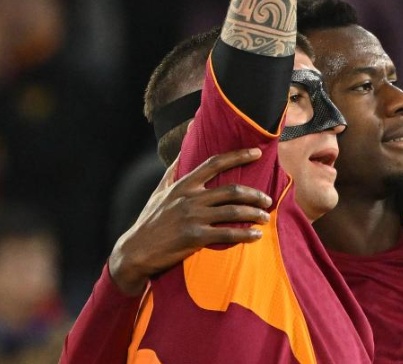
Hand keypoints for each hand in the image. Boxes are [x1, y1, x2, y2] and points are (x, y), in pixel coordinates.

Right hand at [109, 149, 271, 295]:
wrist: (135, 251)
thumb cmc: (149, 220)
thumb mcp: (159, 192)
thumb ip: (173, 171)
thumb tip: (183, 151)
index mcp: (183, 185)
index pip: (214, 163)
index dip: (238, 155)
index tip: (257, 153)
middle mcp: (190, 198)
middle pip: (231, 190)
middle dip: (254, 194)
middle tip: (267, 199)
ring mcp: (192, 217)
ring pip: (233, 211)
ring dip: (254, 213)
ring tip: (265, 217)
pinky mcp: (194, 237)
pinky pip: (227, 234)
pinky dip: (245, 234)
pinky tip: (256, 236)